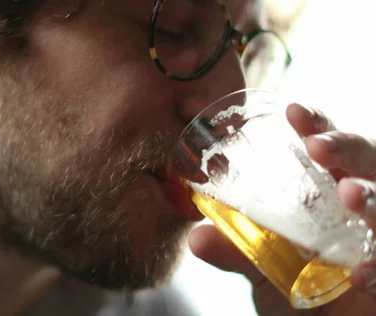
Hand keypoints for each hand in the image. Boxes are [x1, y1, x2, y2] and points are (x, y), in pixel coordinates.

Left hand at [188, 103, 375, 314]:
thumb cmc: (296, 288)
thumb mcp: (262, 266)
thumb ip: (236, 249)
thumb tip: (197, 236)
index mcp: (326, 194)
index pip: (328, 149)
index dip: (318, 125)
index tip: (293, 110)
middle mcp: (357, 208)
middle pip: (367, 163)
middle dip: (347, 147)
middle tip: (318, 146)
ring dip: (372, 196)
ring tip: (348, 194)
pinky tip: (359, 274)